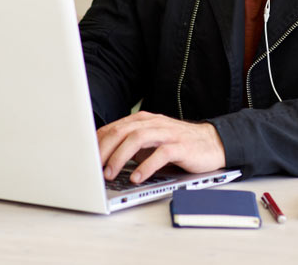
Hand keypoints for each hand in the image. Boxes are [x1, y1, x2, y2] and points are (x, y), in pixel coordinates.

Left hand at [96, 111, 225, 183]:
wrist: (212, 143)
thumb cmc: (177, 144)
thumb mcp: (150, 142)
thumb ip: (131, 145)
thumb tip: (104, 159)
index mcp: (142, 120)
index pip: (114, 128)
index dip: (97, 142)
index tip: (85, 157)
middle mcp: (153, 123)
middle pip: (122, 131)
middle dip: (104, 150)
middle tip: (94, 168)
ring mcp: (166, 133)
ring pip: (137, 139)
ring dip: (120, 157)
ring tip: (111, 174)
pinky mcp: (180, 146)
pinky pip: (160, 154)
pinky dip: (146, 166)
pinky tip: (137, 177)